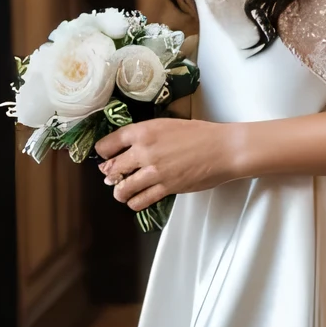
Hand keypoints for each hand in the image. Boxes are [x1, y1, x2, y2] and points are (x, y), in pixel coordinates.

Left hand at [95, 117, 242, 212]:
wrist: (222, 149)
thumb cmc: (199, 133)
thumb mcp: (167, 125)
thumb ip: (146, 135)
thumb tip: (130, 147)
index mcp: (143, 131)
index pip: (108, 144)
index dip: (103, 152)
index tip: (104, 156)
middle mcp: (144, 152)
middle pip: (111, 169)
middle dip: (110, 175)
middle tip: (112, 176)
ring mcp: (154, 172)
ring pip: (122, 189)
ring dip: (120, 192)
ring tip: (122, 192)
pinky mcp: (165, 188)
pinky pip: (140, 201)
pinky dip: (135, 202)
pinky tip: (137, 199)